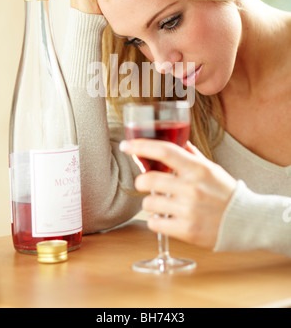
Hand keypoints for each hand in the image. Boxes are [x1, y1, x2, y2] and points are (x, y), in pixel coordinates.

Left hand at [120, 139, 236, 248]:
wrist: (246, 221)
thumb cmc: (225, 192)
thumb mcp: (212, 169)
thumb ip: (192, 155)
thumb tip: (179, 141)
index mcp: (197, 169)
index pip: (165, 151)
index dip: (141, 146)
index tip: (126, 145)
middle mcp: (192, 188)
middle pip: (149, 179)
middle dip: (141, 181)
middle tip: (144, 183)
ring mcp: (189, 210)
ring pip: (148, 202)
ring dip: (149, 202)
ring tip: (160, 204)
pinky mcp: (186, 230)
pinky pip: (154, 223)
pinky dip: (155, 220)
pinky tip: (165, 218)